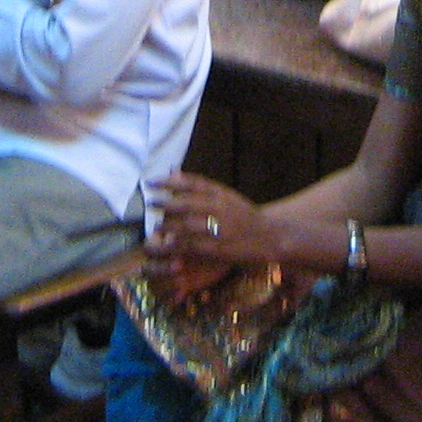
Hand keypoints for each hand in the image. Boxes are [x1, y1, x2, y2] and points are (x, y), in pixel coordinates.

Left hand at [145, 174, 273, 269]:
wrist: (270, 236)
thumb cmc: (245, 216)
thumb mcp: (226, 196)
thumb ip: (201, 187)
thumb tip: (173, 172)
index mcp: (221, 193)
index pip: (191, 183)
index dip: (168, 181)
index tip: (151, 181)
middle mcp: (219, 208)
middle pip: (186, 203)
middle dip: (165, 202)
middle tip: (151, 202)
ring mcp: (219, 229)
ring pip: (187, 225)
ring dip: (168, 225)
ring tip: (156, 226)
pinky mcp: (218, 248)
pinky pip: (193, 246)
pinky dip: (177, 245)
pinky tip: (167, 245)